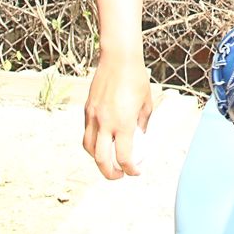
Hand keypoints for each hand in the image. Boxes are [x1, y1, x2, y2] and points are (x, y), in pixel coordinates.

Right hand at [82, 51, 152, 179]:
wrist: (118, 58)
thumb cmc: (136, 78)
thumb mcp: (146, 102)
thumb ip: (142, 123)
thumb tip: (140, 137)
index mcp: (123, 123)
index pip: (124, 157)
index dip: (131, 169)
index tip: (136, 171)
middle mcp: (105, 122)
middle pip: (102, 160)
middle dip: (111, 173)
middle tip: (120, 175)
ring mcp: (93, 116)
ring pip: (89, 148)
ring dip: (98, 159)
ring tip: (109, 159)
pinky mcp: (87, 109)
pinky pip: (86, 132)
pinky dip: (93, 142)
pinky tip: (102, 139)